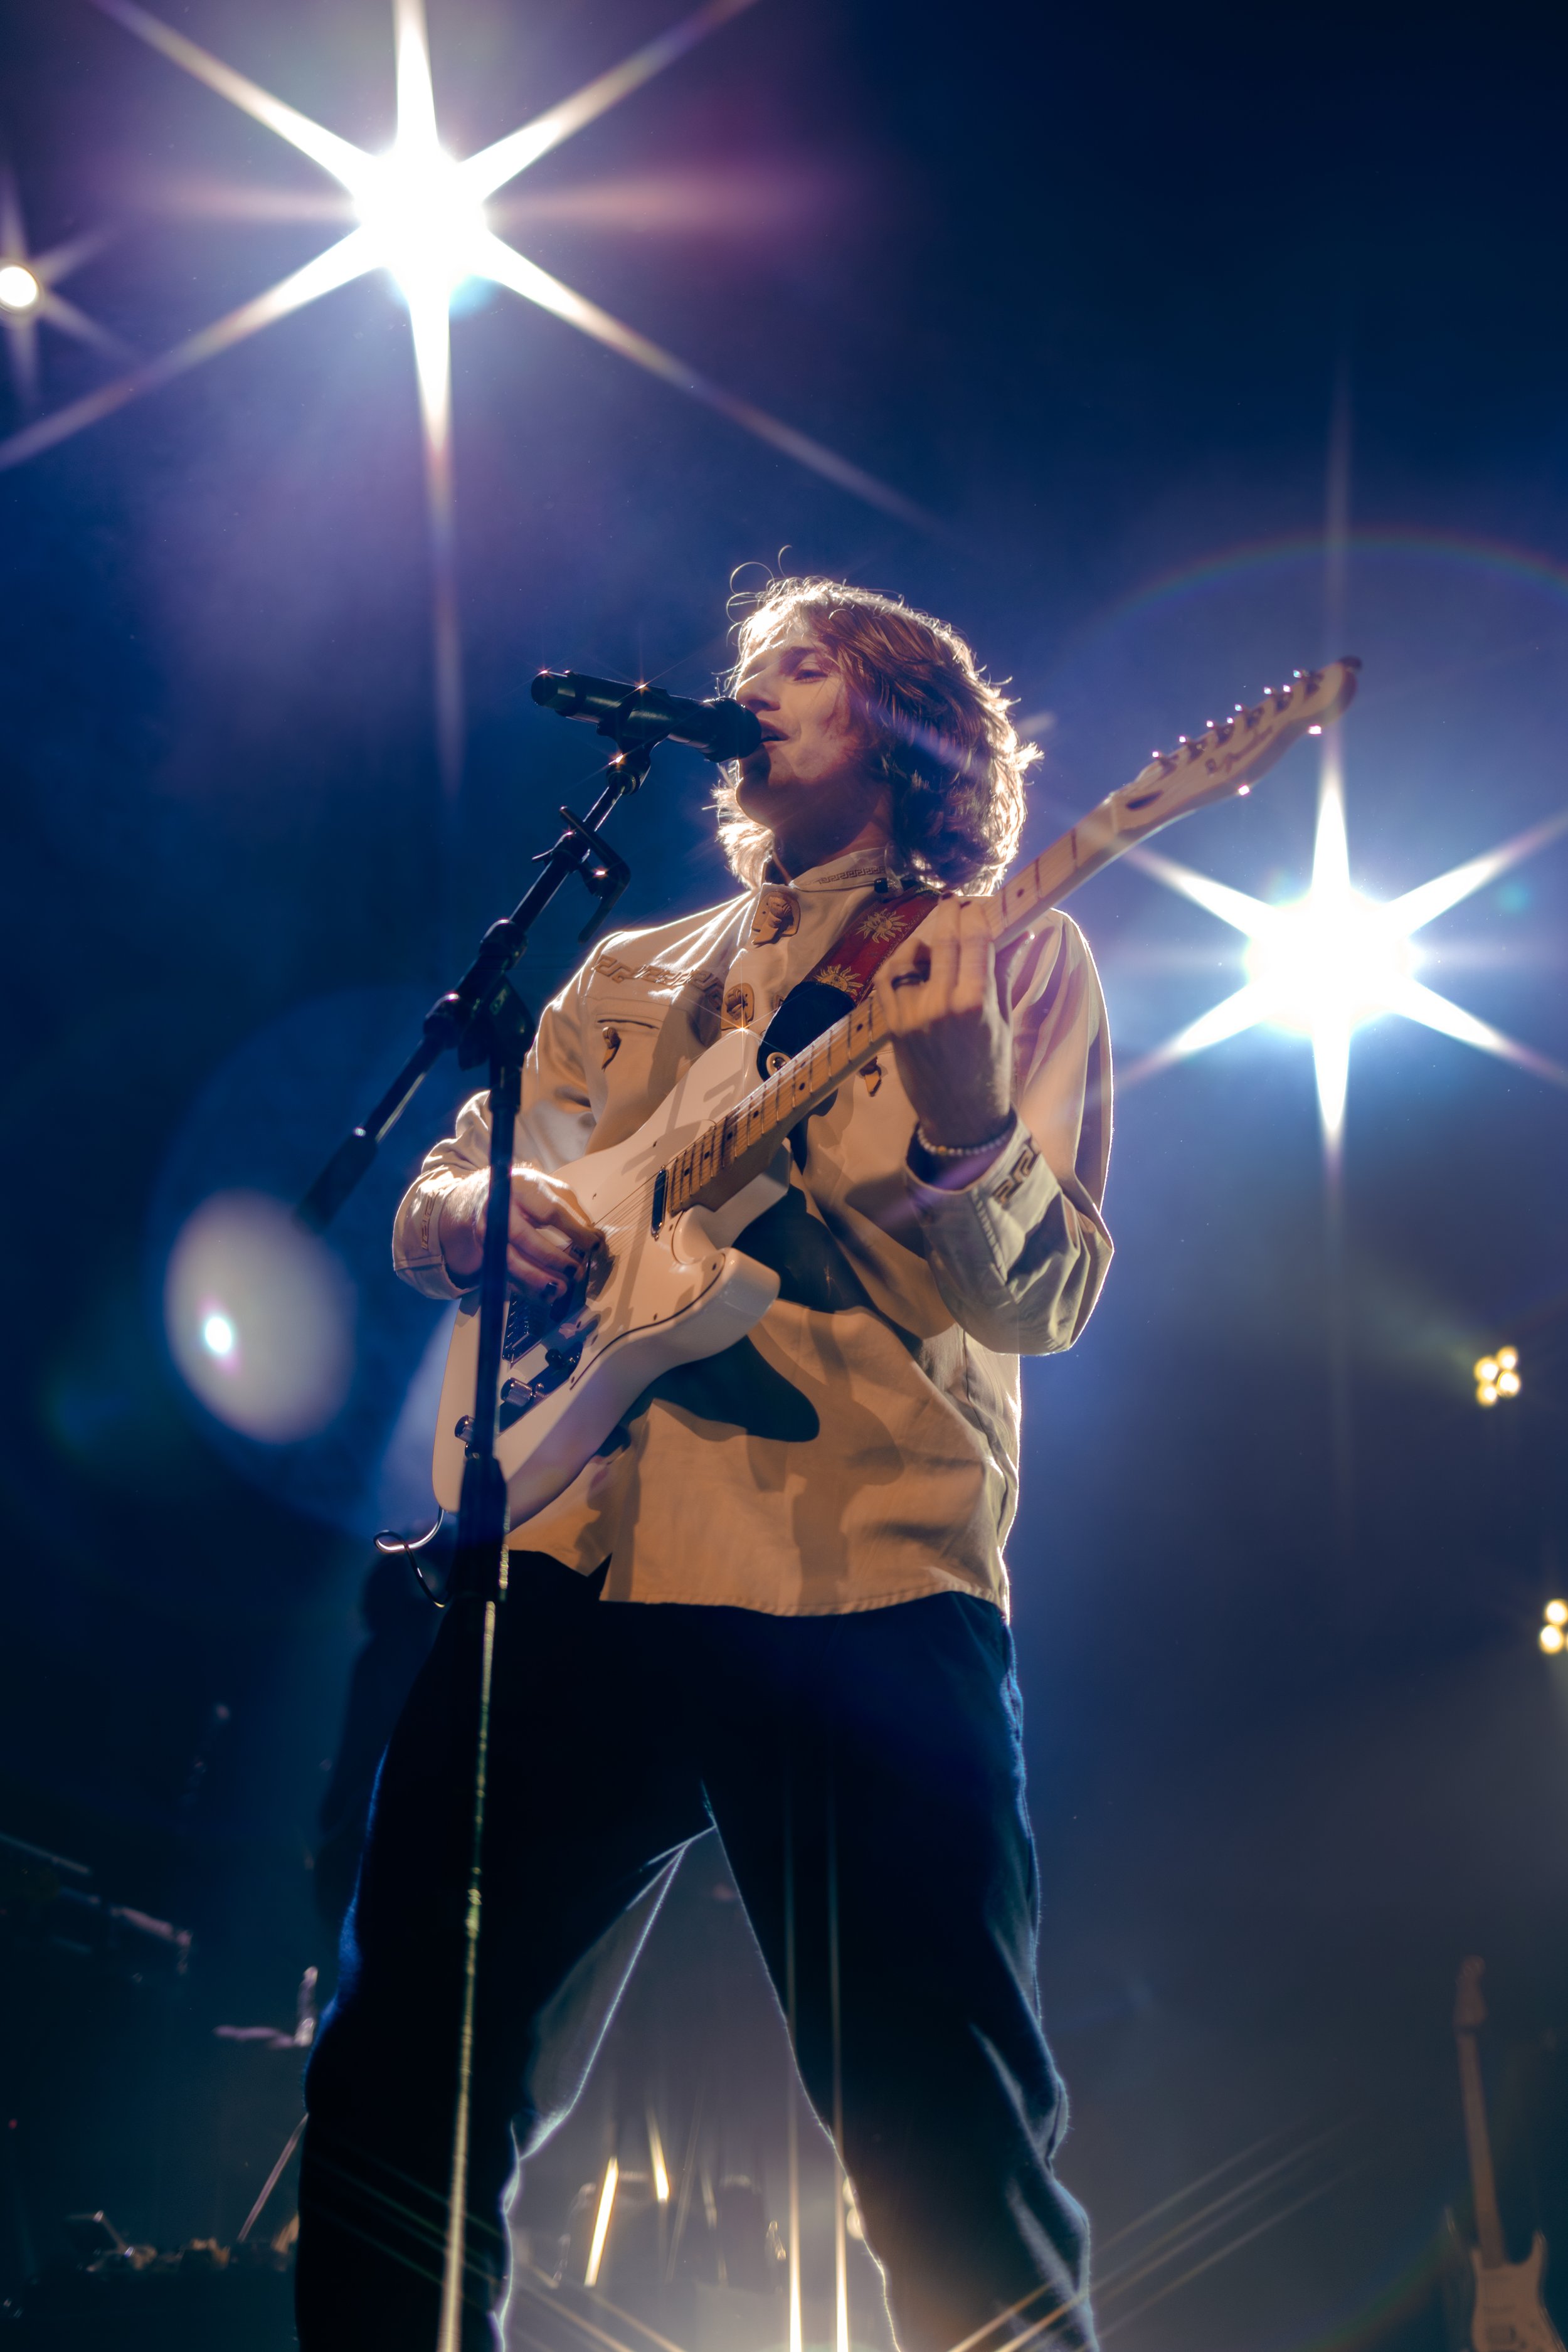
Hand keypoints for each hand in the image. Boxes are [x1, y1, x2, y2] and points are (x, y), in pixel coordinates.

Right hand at [438, 1164, 601, 1317]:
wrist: (486, 1195)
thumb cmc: (528, 1194)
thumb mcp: (552, 1190)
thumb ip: (574, 1211)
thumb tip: (597, 1237)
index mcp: (522, 1189)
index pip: (550, 1212)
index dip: (574, 1231)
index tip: (595, 1245)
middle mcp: (500, 1210)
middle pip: (524, 1237)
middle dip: (553, 1258)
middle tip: (577, 1272)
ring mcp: (488, 1233)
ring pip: (509, 1261)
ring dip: (537, 1279)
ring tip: (561, 1289)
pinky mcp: (486, 1252)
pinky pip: (504, 1275)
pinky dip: (525, 1289)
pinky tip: (545, 1296)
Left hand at [873, 897, 1014, 1151]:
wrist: (960, 1119)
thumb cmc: (991, 1071)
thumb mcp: (1004, 1021)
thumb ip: (1005, 973)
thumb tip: (1024, 931)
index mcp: (976, 1002)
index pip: (975, 938)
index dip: (977, 913)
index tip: (981, 903)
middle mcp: (940, 1003)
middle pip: (944, 938)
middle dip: (953, 913)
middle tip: (960, 905)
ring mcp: (910, 1012)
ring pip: (911, 954)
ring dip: (925, 940)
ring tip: (938, 944)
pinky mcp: (892, 1023)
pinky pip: (888, 978)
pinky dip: (900, 964)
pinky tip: (915, 965)